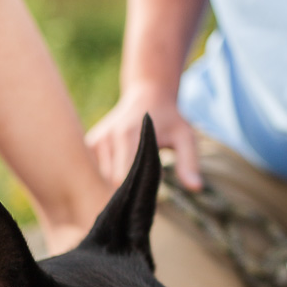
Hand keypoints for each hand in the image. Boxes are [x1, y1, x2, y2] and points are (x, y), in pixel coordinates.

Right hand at [85, 83, 200, 188]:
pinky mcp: (89, 144)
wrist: (148, 93)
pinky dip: (109, 175)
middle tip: (145, 185)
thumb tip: (196, 188)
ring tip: (135, 174)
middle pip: (112, 182)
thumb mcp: (185, 137)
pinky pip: (97, 172)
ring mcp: (95, 141)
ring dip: (119, 183)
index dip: (136, 190)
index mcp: (127, 136)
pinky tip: (123, 167)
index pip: (123, 179)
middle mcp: (106, 139)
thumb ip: (189, 163)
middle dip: (128, 189)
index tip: (150, 194)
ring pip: (103, 179)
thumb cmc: (169, 118)